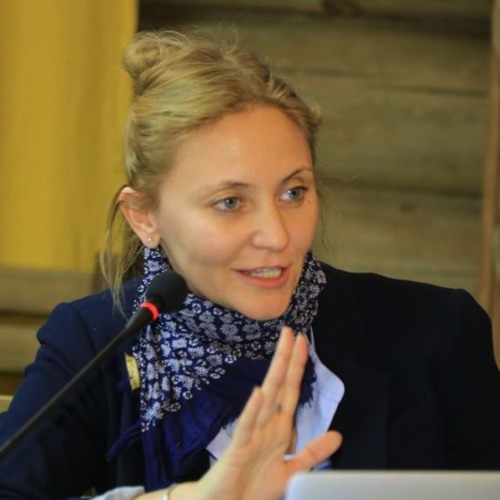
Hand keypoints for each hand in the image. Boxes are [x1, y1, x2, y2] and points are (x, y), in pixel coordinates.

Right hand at [187, 326, 341, 499]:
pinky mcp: (239, 447)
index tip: (302, 343)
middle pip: (279, 386)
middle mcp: (266, 425)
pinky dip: (253, 409)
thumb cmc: (252, 488)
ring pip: (266, 399)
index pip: (290, 391)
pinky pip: (247, 426)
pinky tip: (259, 393)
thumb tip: (337, 436)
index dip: (298, 367)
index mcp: (278, 428)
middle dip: (286, 359)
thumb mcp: (292, 471)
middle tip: (290, 333)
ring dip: (275, 376)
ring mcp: (252, 433)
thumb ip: (312, 452)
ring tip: (282, 353)